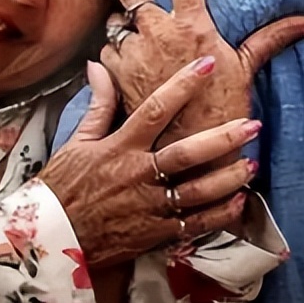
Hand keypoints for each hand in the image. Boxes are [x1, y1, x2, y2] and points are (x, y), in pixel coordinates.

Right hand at [40, 59, 260, 270]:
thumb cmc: (63, 186)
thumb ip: (99, 104)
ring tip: (253, 164)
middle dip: (222, 138)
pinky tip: (238, 202)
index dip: (183, 85)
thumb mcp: (78, 141)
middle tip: (252, 124)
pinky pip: (193, 224)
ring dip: (227, 178)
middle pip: (186, 153)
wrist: (51, 237)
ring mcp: (149, 207)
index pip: (156, 108)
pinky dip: (218, 215)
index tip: (208, 65)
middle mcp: (139, 174)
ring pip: (197, 191)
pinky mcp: (155, 234)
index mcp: (121, 147)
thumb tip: (98, 65)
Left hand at [101, 0, 303, 145]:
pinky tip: (128, 61)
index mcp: (192, 26)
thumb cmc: (222, 114)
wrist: (190, 159)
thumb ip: (273, 38)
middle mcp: (158, 33)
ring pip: (115, 18)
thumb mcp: (246, 70)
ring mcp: (133, 53)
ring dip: (123, 23)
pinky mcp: (116, 76)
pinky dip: (114, 51)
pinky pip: (106, 50)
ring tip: (138, 34)